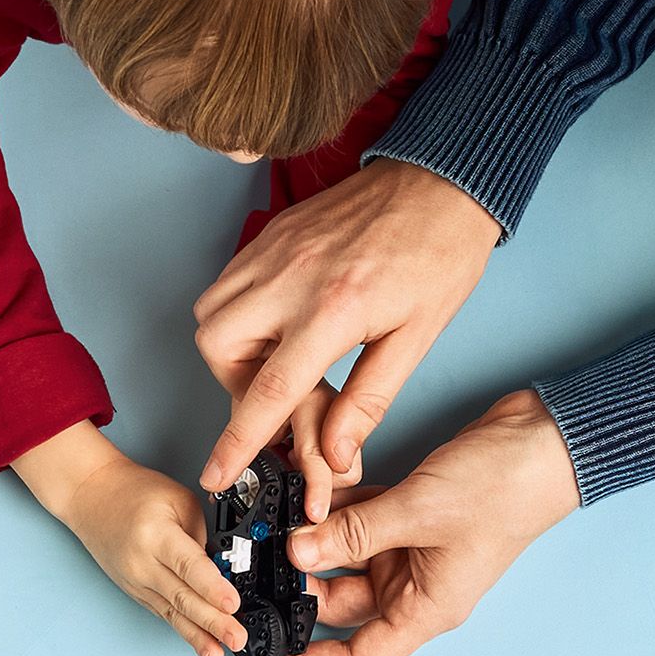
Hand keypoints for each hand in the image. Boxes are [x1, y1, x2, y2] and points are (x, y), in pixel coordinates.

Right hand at [13, 422, 245, 655]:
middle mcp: (143, 564)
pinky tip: (203, 647)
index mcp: (155, 535)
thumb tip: (225, 568)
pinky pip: (166, 615)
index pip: (188, 565)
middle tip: (237, 638)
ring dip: (198, 637)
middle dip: (213, 622)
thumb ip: (204, 533)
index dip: (211, 587)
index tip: (232, 604)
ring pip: (173, 614)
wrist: (90, 496)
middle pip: (182, 597)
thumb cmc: (134, 494)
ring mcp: (137, 582)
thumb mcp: (179, 499)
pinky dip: (186, 632)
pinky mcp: (137, 593)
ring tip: (218, 655)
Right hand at [193, 158, 501, 504]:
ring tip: (281, 358)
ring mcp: (274, 250)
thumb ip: (367, 402)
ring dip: (233, 351)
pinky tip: (281, 324)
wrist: (443, 182)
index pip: (268, 392)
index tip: (216, 473)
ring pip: (212, 313)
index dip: (238, 441)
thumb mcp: (415, 341)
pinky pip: (228, 282)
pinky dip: (239, 314)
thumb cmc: (439, 258)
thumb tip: (334, 455)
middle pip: (217, 347)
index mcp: (332, 311)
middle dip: (234, 385)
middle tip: (278, 395)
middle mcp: (290, 277)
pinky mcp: (271, 233)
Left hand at [246, 391, 580, 655]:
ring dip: (315, 537)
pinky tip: (309, 487)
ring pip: (345, 556)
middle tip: (256, 560)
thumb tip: (299, 550)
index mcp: (425, 608)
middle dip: (300, 582)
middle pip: (340, 602)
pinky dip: (334, 508)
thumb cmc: (503, 491)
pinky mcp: (410, 517)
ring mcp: (411, 551)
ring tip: (277, 516)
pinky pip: (359, 522)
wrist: (543, 443)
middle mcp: (415, 587)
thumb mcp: (417, 513)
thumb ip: (354, 533)